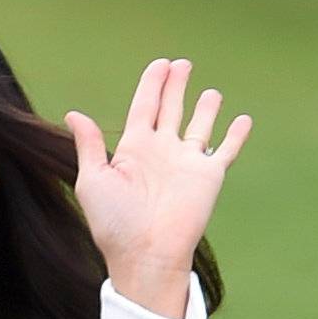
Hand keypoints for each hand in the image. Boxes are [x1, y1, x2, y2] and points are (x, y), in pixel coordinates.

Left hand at [64, 59, 250, 318]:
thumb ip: (88, 145)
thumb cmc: (114, 223)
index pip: (143, 107)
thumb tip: (74, 114)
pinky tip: (244, 120)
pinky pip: (226, 150)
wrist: (146, 254)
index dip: (152, 84)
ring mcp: (186, 163)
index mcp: (134, 149)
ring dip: (206, 108)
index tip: (160, 64)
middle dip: (176, 86)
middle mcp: (162, 152)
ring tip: (212, 92)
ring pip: (199, 126)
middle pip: (171, 109)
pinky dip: (236, 135)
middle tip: (181, 64)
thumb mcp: (93, 180)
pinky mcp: (209, 175)